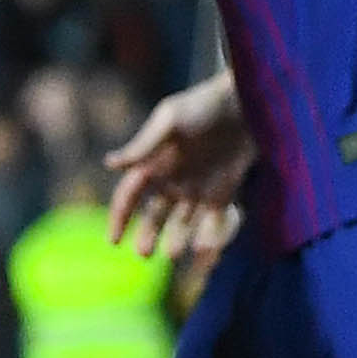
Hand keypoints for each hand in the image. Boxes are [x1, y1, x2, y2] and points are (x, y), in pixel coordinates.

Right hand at [104, 74, 255, 257]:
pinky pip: (212, 224)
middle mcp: (171, 180)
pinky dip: (208, 240)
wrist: (247, 103)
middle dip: (147, 236)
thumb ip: (143, 145)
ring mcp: (196, 190)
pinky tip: (204, 253)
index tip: (114, 241)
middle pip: (153, 216)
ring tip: (174, 252)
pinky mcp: (222, 195)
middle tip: (144, 254)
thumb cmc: (205, 106)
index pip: (129, 195)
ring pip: (181, 225)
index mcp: (153, 163)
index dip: (119, 218)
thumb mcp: (170, 120)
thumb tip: (109, 163)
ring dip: (176, 240)